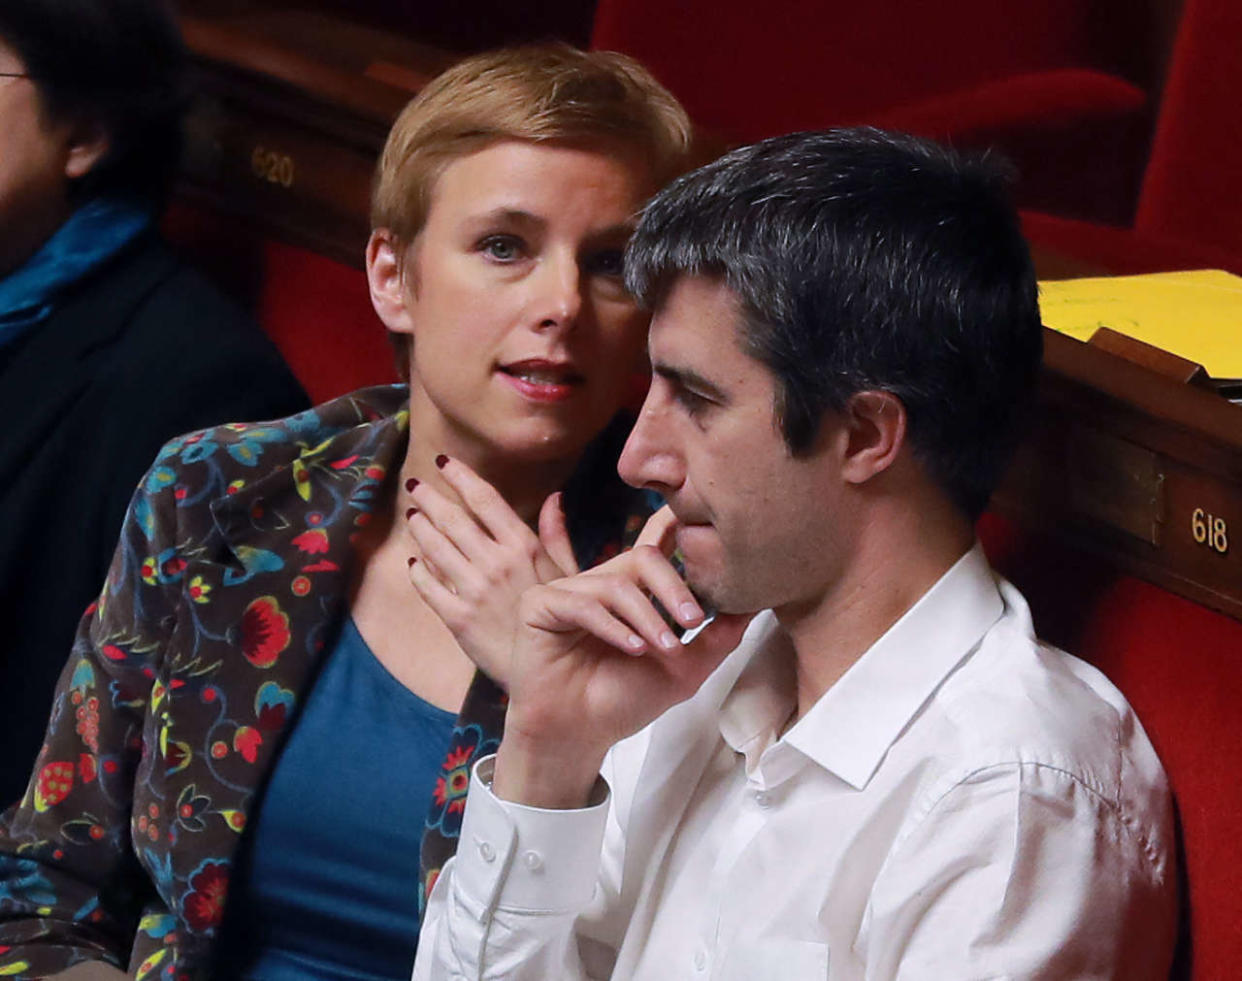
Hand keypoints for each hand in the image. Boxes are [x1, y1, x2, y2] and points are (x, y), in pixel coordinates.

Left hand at [405, 456, 578, 685]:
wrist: (551, 672)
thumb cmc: (565, 619)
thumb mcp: (569, 574)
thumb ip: (557, 534)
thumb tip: (554, 497)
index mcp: (523, 547)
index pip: (485, 500)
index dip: (461, 477)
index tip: (445, 463)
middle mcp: (495, 564)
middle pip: (453, 519)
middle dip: (430, 498)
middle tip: (415, 483)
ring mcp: (474, 591)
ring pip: (434, 548)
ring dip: (420, 527)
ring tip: (413, 515)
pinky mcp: (457, 618)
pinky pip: (427, 586)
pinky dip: (417, 569)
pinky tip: (414, 560)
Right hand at [493, 509, 754, 807]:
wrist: (578, 736)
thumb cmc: (624, 701)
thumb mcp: (685, 669)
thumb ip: (717, 637)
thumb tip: (755, 606)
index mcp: (631, 591)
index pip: (653, 546)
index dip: (672, 524)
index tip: (698, 516)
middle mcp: (600, 583)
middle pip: (643, 557)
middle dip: (674, 586)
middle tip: (695, 620)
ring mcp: (568, 591)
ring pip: (617, 583)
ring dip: (647, 617)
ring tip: (664, 648)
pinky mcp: (539, 605)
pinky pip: (581, 603)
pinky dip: (612, 626)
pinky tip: (632, 649)